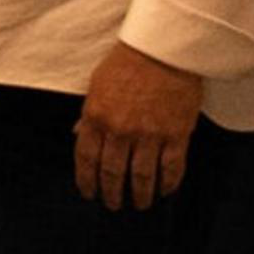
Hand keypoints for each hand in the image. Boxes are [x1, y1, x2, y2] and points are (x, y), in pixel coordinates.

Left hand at [74, 42, 203, 210]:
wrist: (164, 48)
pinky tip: (165, 191)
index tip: (89, 193)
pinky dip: (168, 184)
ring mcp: (149, 135)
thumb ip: (87, 114)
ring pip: (142, 177)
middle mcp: (120, 130)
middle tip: (114, 205)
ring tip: (141, 203)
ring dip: (140, 195)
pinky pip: (172, 168)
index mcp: (96, 117)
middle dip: (112, 194)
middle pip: (113, 174)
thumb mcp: (97, 85)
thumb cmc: (128, 62)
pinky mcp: (176, 135)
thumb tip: (77, 134)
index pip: (86, 159)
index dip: (87, 181)